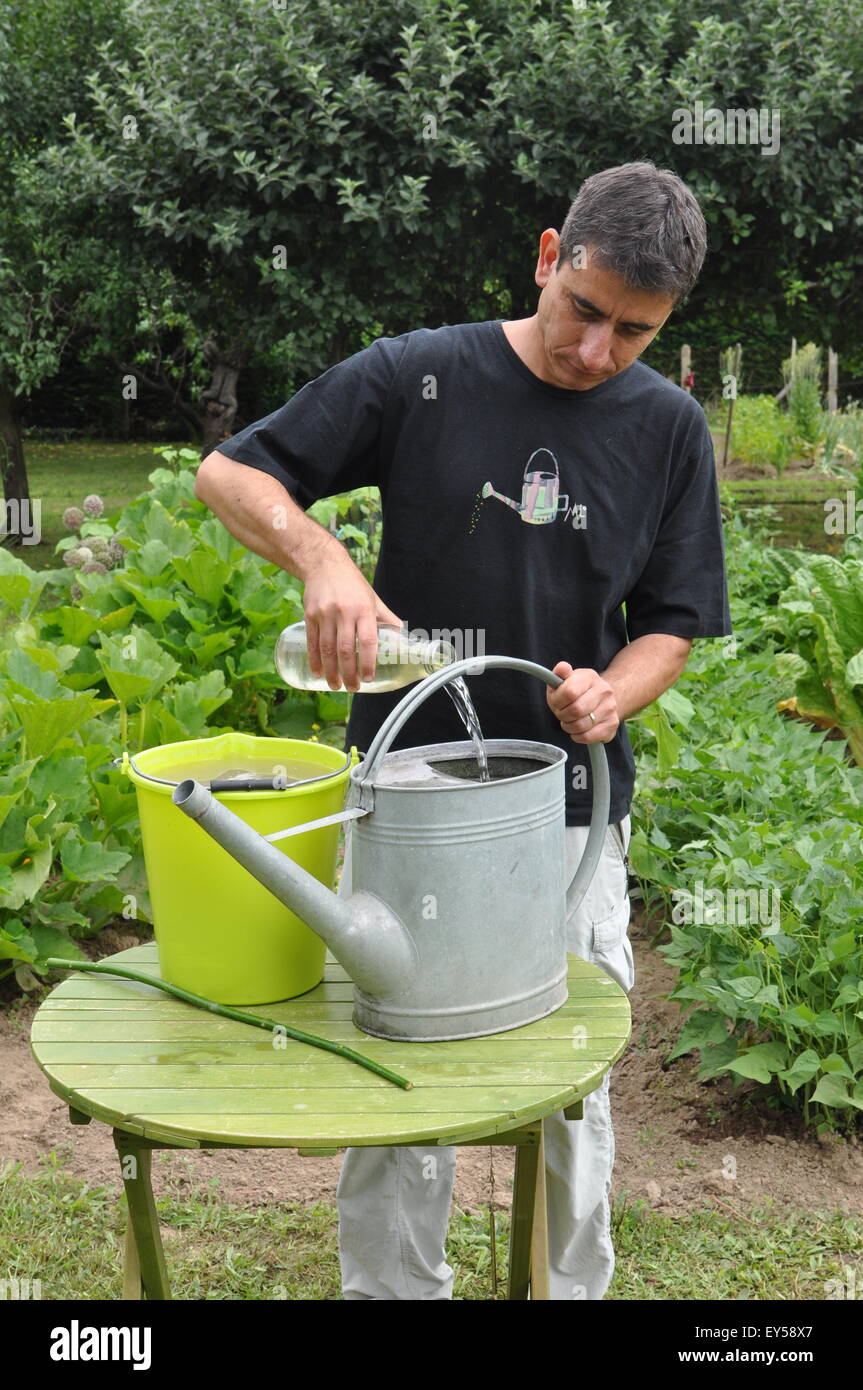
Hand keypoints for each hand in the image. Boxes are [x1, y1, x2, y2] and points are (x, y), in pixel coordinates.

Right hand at [302, 546, 402, 691]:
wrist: (325, 564)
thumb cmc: (353, 584)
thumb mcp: (373, 599)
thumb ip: (387, 620)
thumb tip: (404, 640)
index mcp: (364, 610)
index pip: (367, 641)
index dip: (367, 662)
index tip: (368, 678)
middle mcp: (344, 612)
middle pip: (345, 650)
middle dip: (349, 673)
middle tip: (352, 688)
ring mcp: (325, 614)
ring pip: (327, 649)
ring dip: (331, 671)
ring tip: (336, 686)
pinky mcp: (310, 615)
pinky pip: (312, 642)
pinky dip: (314, 660)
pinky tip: (317, 673)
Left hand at [546, 661, 619, 742]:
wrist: (600, 700)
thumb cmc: (575, 692)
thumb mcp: (563, 681)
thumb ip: (559, 674)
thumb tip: (562, 668)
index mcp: (589, 677)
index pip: (569, 692)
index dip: (557, 701)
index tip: (557, 702)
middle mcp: (604, 690)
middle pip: (576, 710)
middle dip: (563, 715)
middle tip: (562, 714)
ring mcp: (611, 707)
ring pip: (581, 725)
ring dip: (569, 727)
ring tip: (570, 722)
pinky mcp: (612, 724)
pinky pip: (588, 736)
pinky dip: (577, 736)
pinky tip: (578, 730)